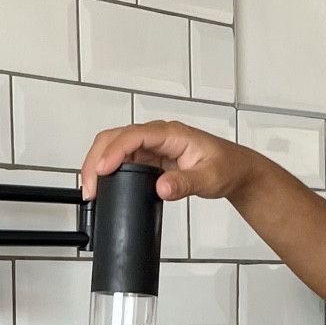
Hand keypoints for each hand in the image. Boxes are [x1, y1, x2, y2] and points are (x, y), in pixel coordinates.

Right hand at [80, 119, 256, 204]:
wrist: (235, 170)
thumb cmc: (226, 167)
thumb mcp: (210, 178)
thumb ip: (186, 183)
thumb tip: (161, 188)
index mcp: (171, 133)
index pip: (134, 136)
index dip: (115, 152)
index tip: (102, 171)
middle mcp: (157, 135)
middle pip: (115, 137)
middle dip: (97, 159)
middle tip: (90, 188)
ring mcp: (151, 146)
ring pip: (114, 147)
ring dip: (98, 165)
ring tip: (92, 191)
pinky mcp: (149, 158)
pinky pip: (122, 159)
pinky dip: (108, 171)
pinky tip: (103, 186)